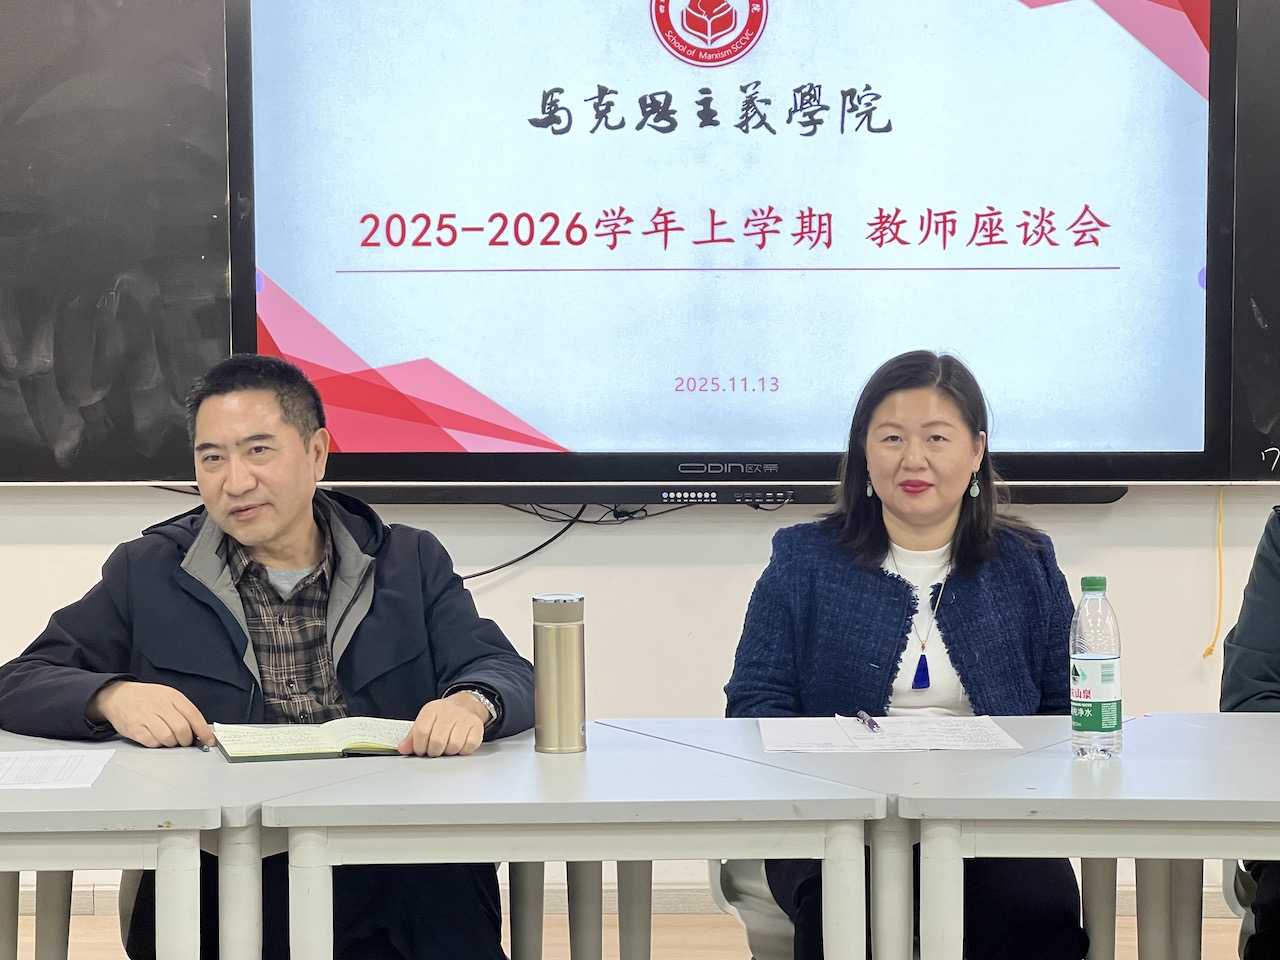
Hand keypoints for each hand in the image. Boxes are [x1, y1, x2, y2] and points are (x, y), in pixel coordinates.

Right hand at [87, 681, 214, 748]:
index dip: (203, 731)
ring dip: (172, 744)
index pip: (193, 715)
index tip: (209, 741)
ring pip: (169, 738)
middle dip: (186, 740)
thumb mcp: (168, 696)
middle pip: (182, 729)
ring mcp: (146, 717)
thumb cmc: (146, 698)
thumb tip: (199, 730)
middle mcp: (160, 706)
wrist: (118, 696)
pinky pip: (153, 743)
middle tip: (184, 741)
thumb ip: (183, 710)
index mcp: (172, 696)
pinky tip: (156, 738)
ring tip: (169, 739)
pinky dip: (158, 745)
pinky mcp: (135, 729)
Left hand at [398, 692, 487, 756]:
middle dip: (434, 751)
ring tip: (446, 747)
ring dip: (448, 752)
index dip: (419, 747)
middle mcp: (449, 711)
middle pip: (437, 741)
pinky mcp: (477, 725)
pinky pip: (468, 746)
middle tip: (434, 750)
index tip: (421, 750)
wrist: (465, 705)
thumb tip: (402, 748)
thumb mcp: (425, 721)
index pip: (421, 732)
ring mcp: (465, 717)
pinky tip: (459, 745)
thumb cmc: (442, 717)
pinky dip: (462, 751)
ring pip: (453, 745)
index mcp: (432, 709)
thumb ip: (412, 737)